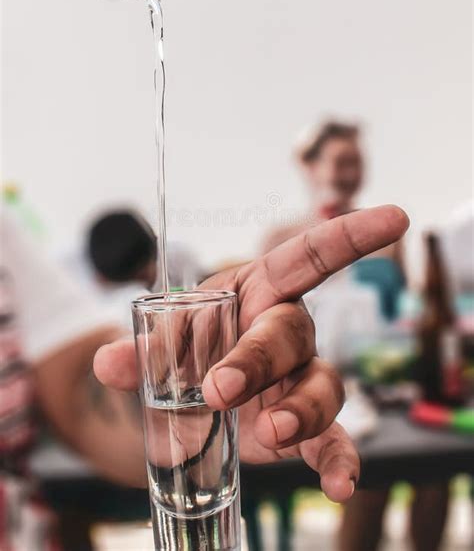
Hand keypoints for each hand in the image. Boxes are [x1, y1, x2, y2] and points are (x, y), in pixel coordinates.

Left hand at [94, 205, 408, 501]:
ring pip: (321, 384)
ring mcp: (298, 379)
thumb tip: (109, 361)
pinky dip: (336, 460)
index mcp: (257, 292)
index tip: (395, 217)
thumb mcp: (162, 345)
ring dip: (300, 409)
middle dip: (259, 358)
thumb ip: (142, 351)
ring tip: (271, 430)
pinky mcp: (301, 425)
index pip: (307, 256)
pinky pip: (330, 439)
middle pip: (293, 332)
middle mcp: (287, 331)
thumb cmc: (187, 351)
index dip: (350, 236)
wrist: (188, 402)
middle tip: (221, 387)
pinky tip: (338, 485)